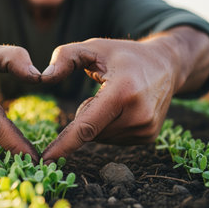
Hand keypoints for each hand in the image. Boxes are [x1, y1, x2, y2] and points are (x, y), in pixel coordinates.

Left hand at [40, 35, 187, 161]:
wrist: (165, 64)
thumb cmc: (123, 54)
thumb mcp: (94, 47)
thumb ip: (65, 57)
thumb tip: (43, 77)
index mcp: (123, 92)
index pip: (87, 125)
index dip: (65, 144)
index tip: (47, 160)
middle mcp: (138, 115)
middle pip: (91, 131)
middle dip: (87, 114)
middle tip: (105, 89)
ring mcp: (146, 129)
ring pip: (101, 137)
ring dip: (99, 121)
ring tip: (117, 97)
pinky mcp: (149, 137)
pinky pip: (114, 139)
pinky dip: (110, 126)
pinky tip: (124, 108)